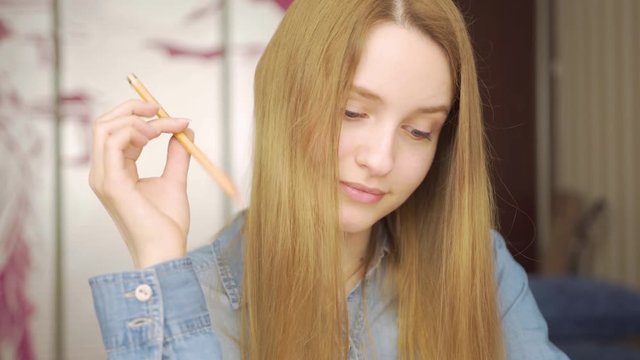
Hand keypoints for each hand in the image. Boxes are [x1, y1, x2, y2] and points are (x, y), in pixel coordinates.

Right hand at [89, 99, 193, 267]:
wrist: (166, 251)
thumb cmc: (167, 224)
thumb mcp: (175, 180)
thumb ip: (177, 154)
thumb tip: (184, 130)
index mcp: (115, 172)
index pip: (117, 131)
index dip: (144, 117)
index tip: (176, 119)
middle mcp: (103, 173)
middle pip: (103, 123)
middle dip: (131, 108)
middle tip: (160, 108)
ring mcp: (103, 178)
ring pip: (104, 128)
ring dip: (135, 119)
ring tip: (162, 127)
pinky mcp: (111, 183)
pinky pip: (112, 142)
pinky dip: (134, 130)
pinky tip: (155, 135)